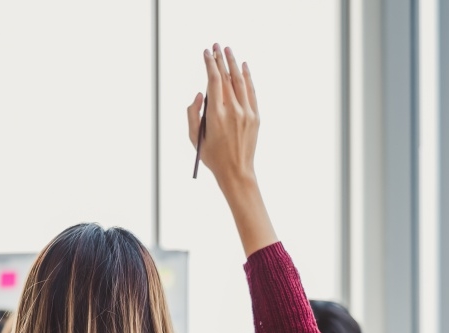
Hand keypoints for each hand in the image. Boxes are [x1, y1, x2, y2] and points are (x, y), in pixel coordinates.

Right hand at [187, 44, 277, 256]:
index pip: (213, 81)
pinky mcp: (255, 116)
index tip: (205, 53)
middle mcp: (233, 110)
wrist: (236, 171)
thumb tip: (199, 93)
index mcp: (215, 115)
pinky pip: (251, 92)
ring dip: (234, 63)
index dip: (209, 65)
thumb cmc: (211, 156)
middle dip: (221, 59)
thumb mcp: (194, 137)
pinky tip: (243, 67)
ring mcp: (246, 112)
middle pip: (227, 77)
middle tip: (216, 45)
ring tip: (228, 50)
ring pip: (240, 81)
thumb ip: (192, 113)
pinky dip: (247, 77)